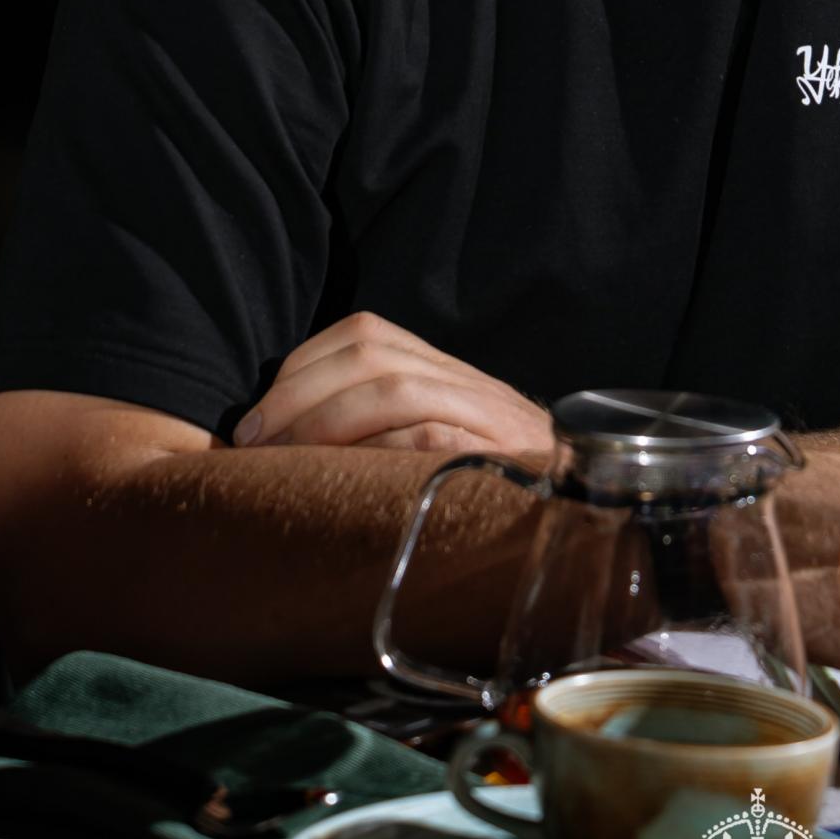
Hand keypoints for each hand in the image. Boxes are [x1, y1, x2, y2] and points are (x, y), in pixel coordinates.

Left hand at [233, 313, 554, 461]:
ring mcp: (488, 414)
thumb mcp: (435, 444)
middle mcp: (465, 379)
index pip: (364, 333)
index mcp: (444, 369)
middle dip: (298, 395)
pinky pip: (433, 434)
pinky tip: (349, 477)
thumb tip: (283, 438)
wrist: (585, 505)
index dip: (299, 371)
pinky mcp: (501, 454)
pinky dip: (383, 448)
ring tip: (285, 462)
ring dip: (326, 421)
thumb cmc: (492, 487)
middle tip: (254, 442)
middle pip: (370, 353)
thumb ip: (381, 427)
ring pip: (395, 386)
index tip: (255, 421)